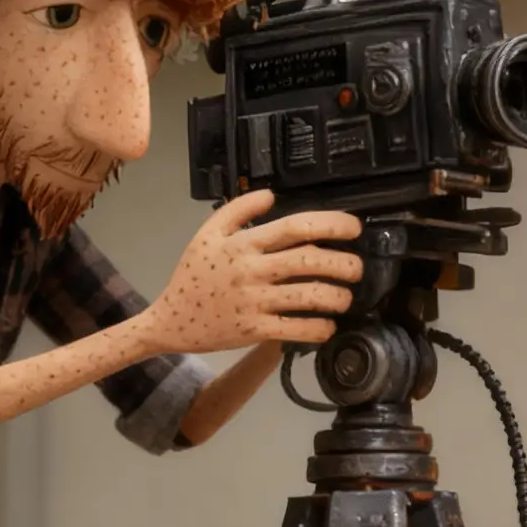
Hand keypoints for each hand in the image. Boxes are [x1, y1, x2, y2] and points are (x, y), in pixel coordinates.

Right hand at [140, 190, 361, 354]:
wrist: (169, 321)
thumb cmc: (191, 276)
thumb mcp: (206, 234)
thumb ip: (237, 210)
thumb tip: (271, 195)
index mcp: (242, 243)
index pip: (295, 227)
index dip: (330, 225)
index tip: (353, 228)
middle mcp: (251, 270)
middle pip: (309, 261)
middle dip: (344, 264)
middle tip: (357, 268)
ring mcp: (253, 302)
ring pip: (308, 296)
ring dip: (337, 297)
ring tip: (345, 298)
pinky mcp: (253, 331)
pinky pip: (295, 329)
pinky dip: (319, 328)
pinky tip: (327, 326)